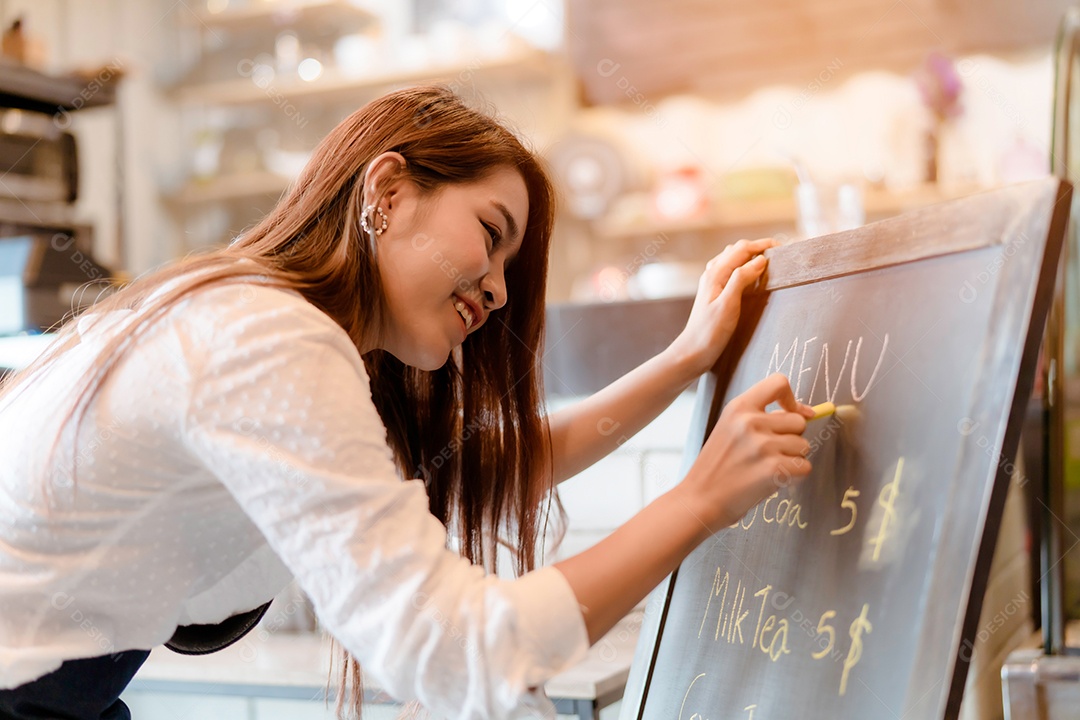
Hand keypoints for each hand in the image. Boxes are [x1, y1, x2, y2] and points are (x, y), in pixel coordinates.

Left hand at [667, 238, 776, 376]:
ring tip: (769, 262)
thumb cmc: (710, 331)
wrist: (693, 351)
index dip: (763, 245)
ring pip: (733, 259)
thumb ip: (742, 279)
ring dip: (751, 256)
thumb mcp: (728, 305)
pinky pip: (731, 271)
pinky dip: (744, 267)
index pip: (742, 249)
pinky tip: (752, 277)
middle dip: (758, 248)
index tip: (783, 248)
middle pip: (737, 250)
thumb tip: (760, 260)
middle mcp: (712, 274)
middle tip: (780, 254)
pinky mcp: (715, 293)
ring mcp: (713, 283)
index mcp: (715, 273)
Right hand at [675, 373, 813, 538]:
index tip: (790, 413)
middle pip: (798, 421)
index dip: (791, 399)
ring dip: (792, 459)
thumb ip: (762, 417)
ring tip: (766, 467)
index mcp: (738, 407)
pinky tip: (772, 480)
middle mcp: (751, 422)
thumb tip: (808, 413)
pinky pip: (805, 467)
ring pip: (804, 446)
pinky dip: (794, 477)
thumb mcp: (730, 429)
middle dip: (791, 438)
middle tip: (768, 453)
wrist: (699, 499)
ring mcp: (763, 445)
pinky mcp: (774, 469)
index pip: (778, 383)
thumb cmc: (717, 466)